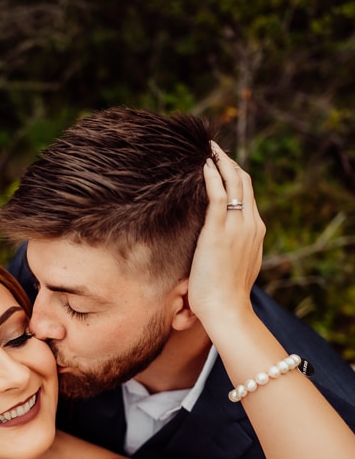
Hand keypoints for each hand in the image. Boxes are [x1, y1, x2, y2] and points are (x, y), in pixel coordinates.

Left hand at [188, 142, 265, 329]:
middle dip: (230, 162)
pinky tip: (203, 165)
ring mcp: (237, 227)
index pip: (248, 195)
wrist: (227, 309)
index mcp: (256, 231)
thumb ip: (234, 250)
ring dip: (221, 162)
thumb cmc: (226, 295)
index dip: (236, 176)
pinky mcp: (219, 231)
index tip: (223, 164)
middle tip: (215, 149)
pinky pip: (218, 195)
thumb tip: (223, 246)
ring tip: (209, 149)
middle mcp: (251, 225)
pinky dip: (212, 177)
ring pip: (234, 183)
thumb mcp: (237, 266)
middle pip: (244, 183)